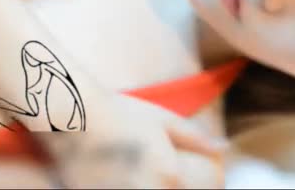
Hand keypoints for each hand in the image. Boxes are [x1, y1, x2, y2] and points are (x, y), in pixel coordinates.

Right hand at [37, 93, 227, 188]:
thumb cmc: (118, 112)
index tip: (190, 178)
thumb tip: (223, 148)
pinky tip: (123, 181)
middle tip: (169, 176)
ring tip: (144, 176)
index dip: (204, 188)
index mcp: (170, 177)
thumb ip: (196, 138)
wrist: (71, 117)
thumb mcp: (163, 119)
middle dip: (177, 189)